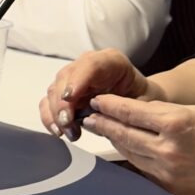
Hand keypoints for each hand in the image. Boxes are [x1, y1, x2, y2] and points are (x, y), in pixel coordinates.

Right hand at [40, 50, 157, 135]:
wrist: (141, 102)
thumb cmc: (145, 102)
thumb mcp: (142, 106)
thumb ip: (122, 111)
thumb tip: (96, 120)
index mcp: (112, 62)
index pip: (91, 65)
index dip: (77, 80)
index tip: (69, 98)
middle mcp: (88, 65)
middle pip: (66, 77)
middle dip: (62, 103)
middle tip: (68, 125)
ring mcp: (74, 78)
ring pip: (54, 89)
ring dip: (55, 113)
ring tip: (67, 132)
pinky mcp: (66, 93)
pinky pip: (49, 102)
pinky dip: (50, 117)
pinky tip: (58, 131)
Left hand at [77, 93, 194, 194]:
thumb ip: (166, 112)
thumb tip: (137, 110)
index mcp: (177, 123)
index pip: (130, 111)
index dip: (109, 105)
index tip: (98, 101)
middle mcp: (169, 149)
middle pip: (124, 134)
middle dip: (104, 123)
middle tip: (90, 115)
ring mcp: (168, 172)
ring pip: (129, 153)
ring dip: (114, 141)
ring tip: (103, 130)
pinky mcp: (171, 189)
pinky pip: (143, 172)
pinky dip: (131, 160)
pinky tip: (124, 153)